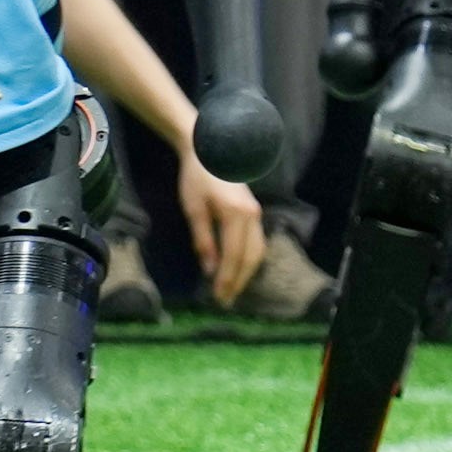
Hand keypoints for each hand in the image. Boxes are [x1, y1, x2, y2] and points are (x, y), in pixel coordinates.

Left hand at [172, 150, 265, 300]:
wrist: (209, 150)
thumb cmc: (196, 178)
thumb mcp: (193, 210)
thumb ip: (203, 240)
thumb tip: (209, 270)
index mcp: (236, 214)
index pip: (233, 256)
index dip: (226, 279)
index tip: (218, 297)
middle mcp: (252, 216)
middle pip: (250, 258)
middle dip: (238, 281)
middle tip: (226, 301)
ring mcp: (256, 214)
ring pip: (257, 252)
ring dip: (246, 273)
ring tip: (233, 290)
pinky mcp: (254, 212)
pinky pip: (257, 243)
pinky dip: (249, 260)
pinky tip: (239, 270)